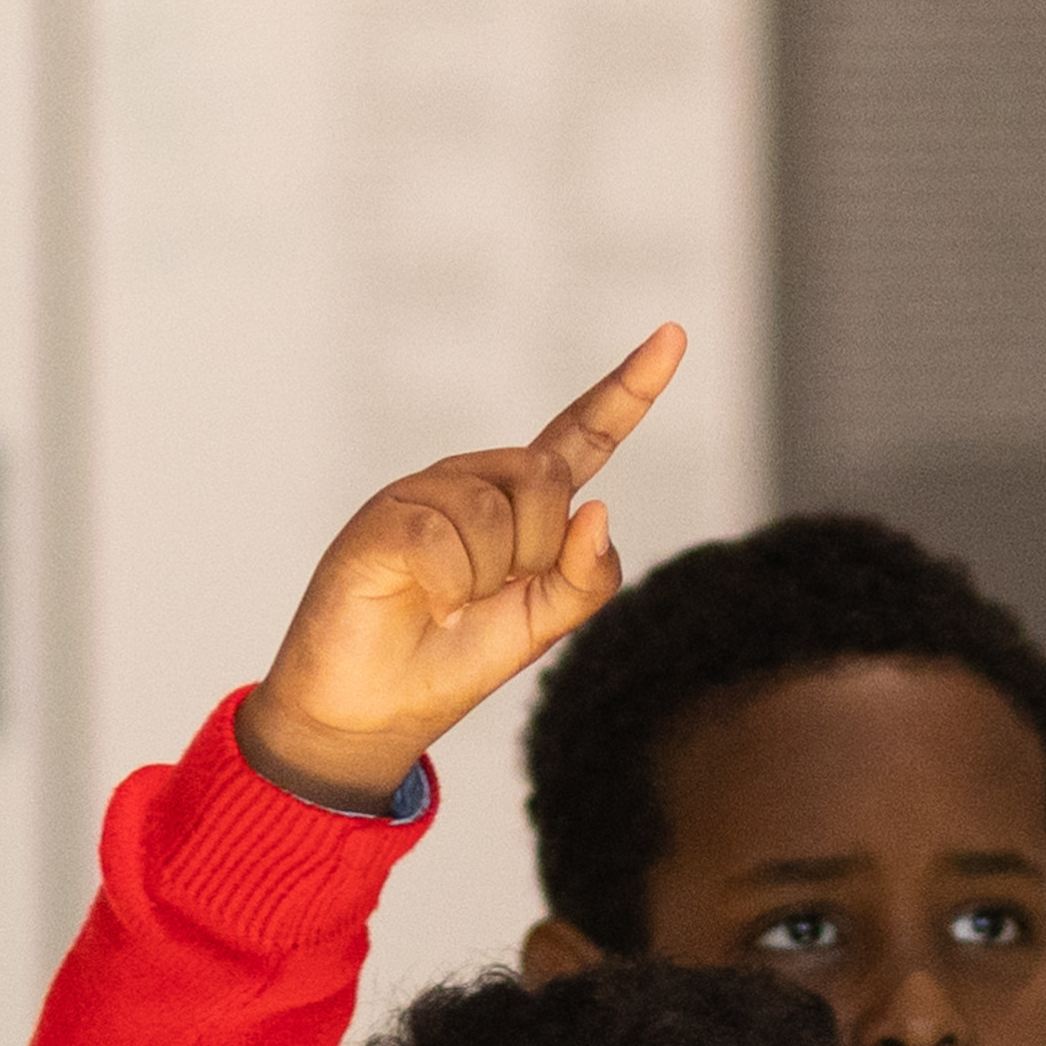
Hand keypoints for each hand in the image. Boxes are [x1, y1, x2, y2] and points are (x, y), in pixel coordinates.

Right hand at [236, 326, 686, 813]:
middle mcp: (474, 483)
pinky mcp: (384, 518)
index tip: (674, 335)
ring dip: (485, 578)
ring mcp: (425, 494)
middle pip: (548, 478)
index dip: (628, 390)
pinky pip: (444, 541)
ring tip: (447, 603)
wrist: (371, 710)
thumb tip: (600, 510)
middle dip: (537, 551)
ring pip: (496, 511)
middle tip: (490, 595)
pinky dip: (444, 587)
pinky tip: (421, 600)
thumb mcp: (542, 626)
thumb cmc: (452, 662)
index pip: (583, 435)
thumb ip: (586, 577)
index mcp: (520, 503)